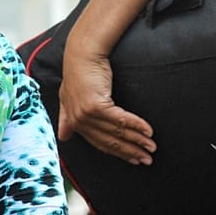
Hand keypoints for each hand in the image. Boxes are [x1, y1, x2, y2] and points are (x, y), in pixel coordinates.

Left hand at [57, 50, 154, 164]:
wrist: (82, 54)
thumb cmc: (78, 72)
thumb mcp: (67, 97)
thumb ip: (66, 118)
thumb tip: (63, 137)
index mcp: (73, 122)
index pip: (99, 143)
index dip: (118, 152)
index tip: (133, 159)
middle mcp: (79, 121)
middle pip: (109, 141)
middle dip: (131, 152)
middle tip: (147, 159)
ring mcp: (86, 115)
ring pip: (117, 132)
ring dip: (137, 140)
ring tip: (152, 147)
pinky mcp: (95, 106)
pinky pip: (121, 119)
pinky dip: (136, 125)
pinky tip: (148, 131)